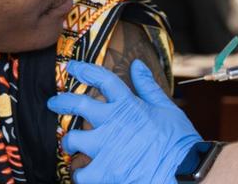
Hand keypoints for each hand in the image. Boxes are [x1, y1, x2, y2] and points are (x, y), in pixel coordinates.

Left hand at [48, 60, 200, 182]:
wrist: (183, 172)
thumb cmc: (179, 142)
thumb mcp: (167, 109)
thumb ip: (148, 87)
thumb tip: (137, 65)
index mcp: (128, 105)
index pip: (102, 79)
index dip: (84, 70)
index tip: (72, 67)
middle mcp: (112, 122)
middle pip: (76, 104)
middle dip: (61, 101)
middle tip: (54, 103)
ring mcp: (105, 147)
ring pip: (71, 140)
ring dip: (70, 143)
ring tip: (71, 146)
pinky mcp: (104, 172)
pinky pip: (80, 173)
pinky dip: (81, 174)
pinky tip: (85, 173)